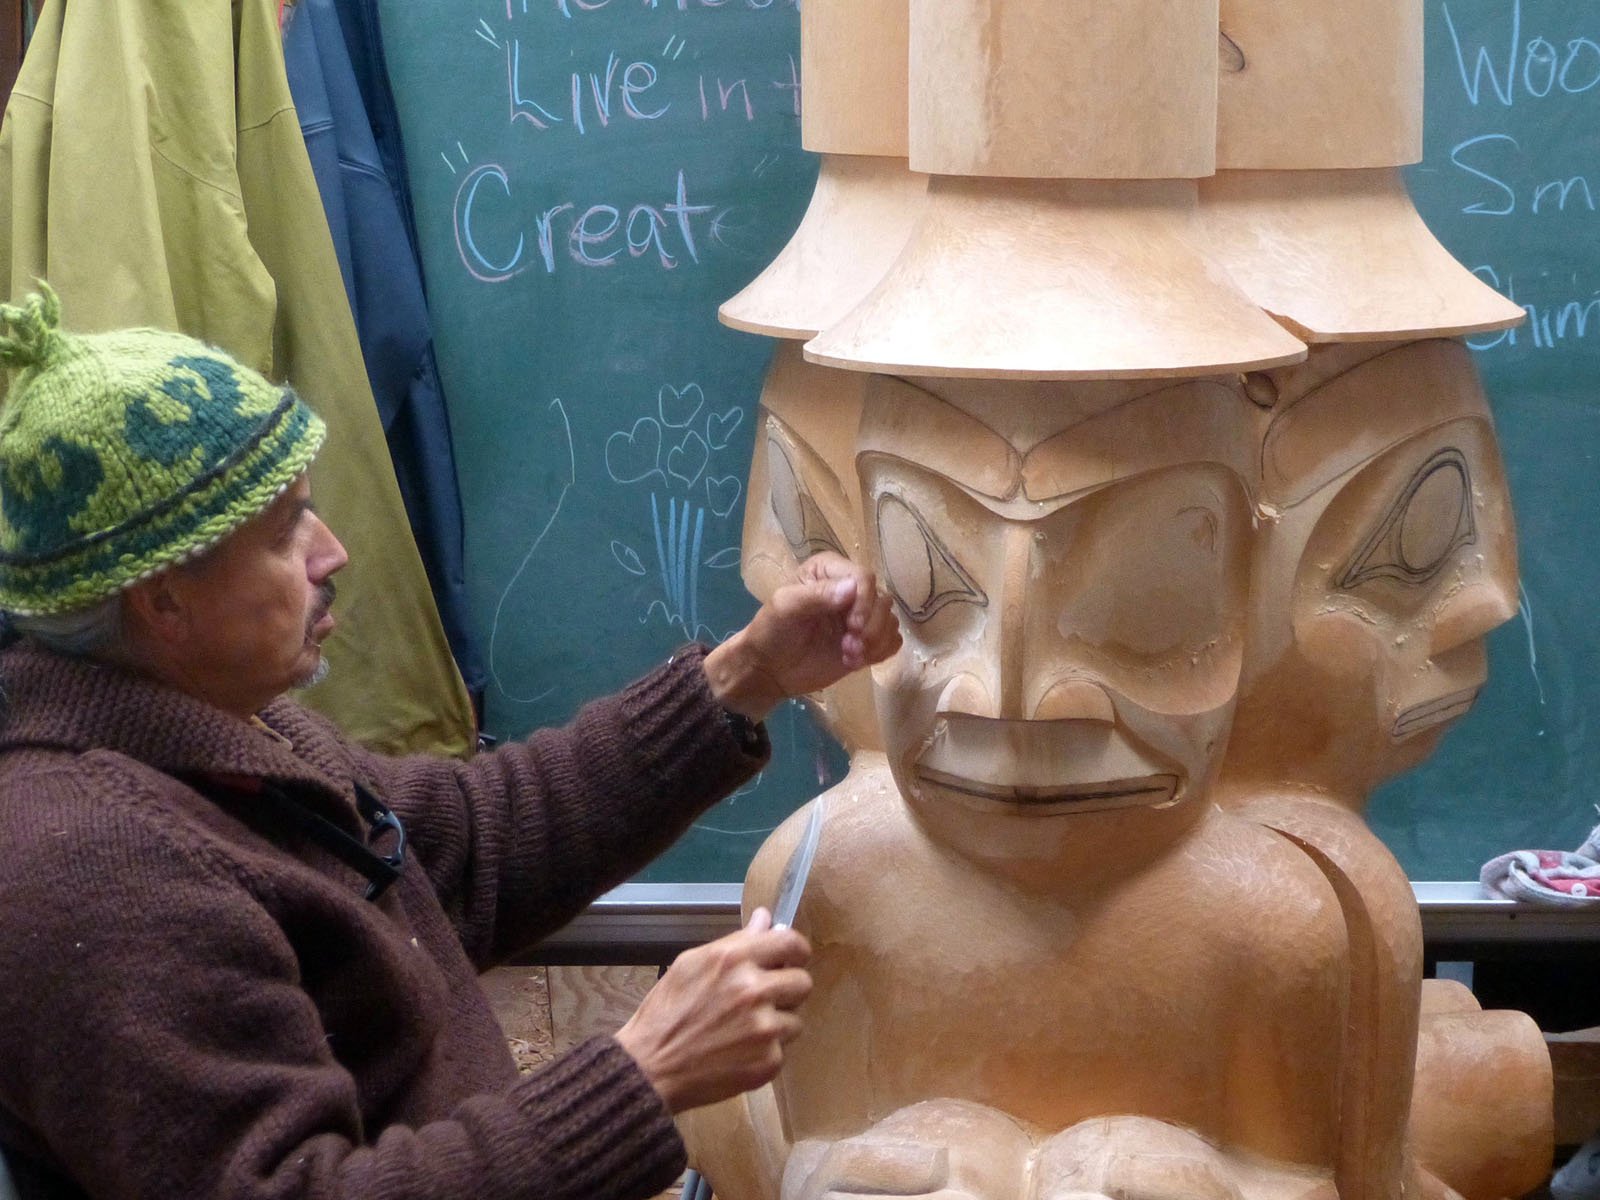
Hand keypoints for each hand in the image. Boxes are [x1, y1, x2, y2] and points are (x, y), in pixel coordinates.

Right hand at [615, 908, 811, 1113]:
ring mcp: (764, 1028)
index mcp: (734, 960)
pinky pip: (782, 1049)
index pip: (791, 942)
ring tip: (744, 1030)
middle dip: (787, 990)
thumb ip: (735, 942)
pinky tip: (738, 1052)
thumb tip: (765, 918)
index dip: (796, 951)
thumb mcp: (691, 964)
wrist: (650, 1069)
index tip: (791, 959)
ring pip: (796, 1019)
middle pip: (803, 982)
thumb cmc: (665, 1014)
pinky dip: (765, 1052)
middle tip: (764, 999)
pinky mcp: (768, 1061)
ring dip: (777, 1023)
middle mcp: (754, 991)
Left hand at [705, 552, 900, 720]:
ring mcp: (860, 615)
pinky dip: (880, 652)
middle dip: (871, 627)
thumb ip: (816, 595)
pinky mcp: (867, 640)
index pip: (864, 577)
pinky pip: (892, 641)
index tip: (853, 627)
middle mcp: (850, 588)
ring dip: (875, 642)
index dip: (864, 603)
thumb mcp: (785, 607)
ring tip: (849, 657)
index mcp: (830, 570)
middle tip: (849, 648)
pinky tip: (855, 661)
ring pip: (890, 621)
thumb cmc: (771, 631)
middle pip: (882, 600)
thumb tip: (853, 589)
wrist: (770, 669)